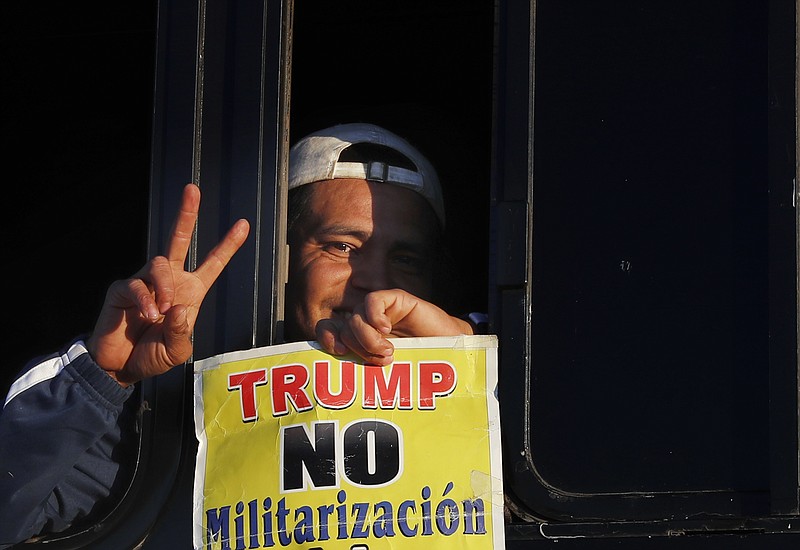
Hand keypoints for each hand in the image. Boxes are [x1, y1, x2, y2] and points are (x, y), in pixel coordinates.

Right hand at [86, 183, 249, 385]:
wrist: (120, 368)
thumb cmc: (151, 356)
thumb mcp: (177, 350)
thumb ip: (180, 331)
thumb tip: (175, 307)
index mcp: (190, 292)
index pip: (212, 263)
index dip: (227, 245)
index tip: (244, 224)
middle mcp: (170, 281)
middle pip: (179, 240)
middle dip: (187, 214)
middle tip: (193, 189)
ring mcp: (145, 282)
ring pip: (160, 263)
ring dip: (164, 286)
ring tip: (159, 313)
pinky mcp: (123, 289)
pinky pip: (136, 284)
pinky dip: (145, 300)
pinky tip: (148, 315)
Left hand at [314, 289, 472, 365]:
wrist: (452, 351)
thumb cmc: (420, 366)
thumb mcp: (386, 373)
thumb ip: (364, 369)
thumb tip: (336, 381)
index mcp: (360, 339)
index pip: (329, 330)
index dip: (326, 338)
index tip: (339, 352)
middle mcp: (366, 323)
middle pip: (343, 327)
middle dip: (358, 347)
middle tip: (382, 361)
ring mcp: (380, 311)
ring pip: (356, 317)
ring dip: (369, 338)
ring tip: (390, 352)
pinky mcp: (395, 299)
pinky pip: (373, 300)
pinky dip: (375, 316)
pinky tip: (387, 328)